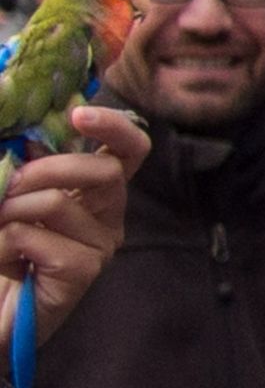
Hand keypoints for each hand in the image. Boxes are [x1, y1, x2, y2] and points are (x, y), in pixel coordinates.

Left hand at [0, 107, 149, 339]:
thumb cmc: (1, 249)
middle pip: (102, 171)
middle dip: (45, 169)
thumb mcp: (10, 198)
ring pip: (57, 203)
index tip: (81, 114)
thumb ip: (23, 168)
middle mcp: (106, 217)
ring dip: (9, 213)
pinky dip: (5, 246)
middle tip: (8, 189)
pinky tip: (9, 264)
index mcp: (93, 193)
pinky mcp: (83, 272)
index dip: (115, 127)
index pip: (128, 152)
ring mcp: (99, 247)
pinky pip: (37, 238)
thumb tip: (27, 138)